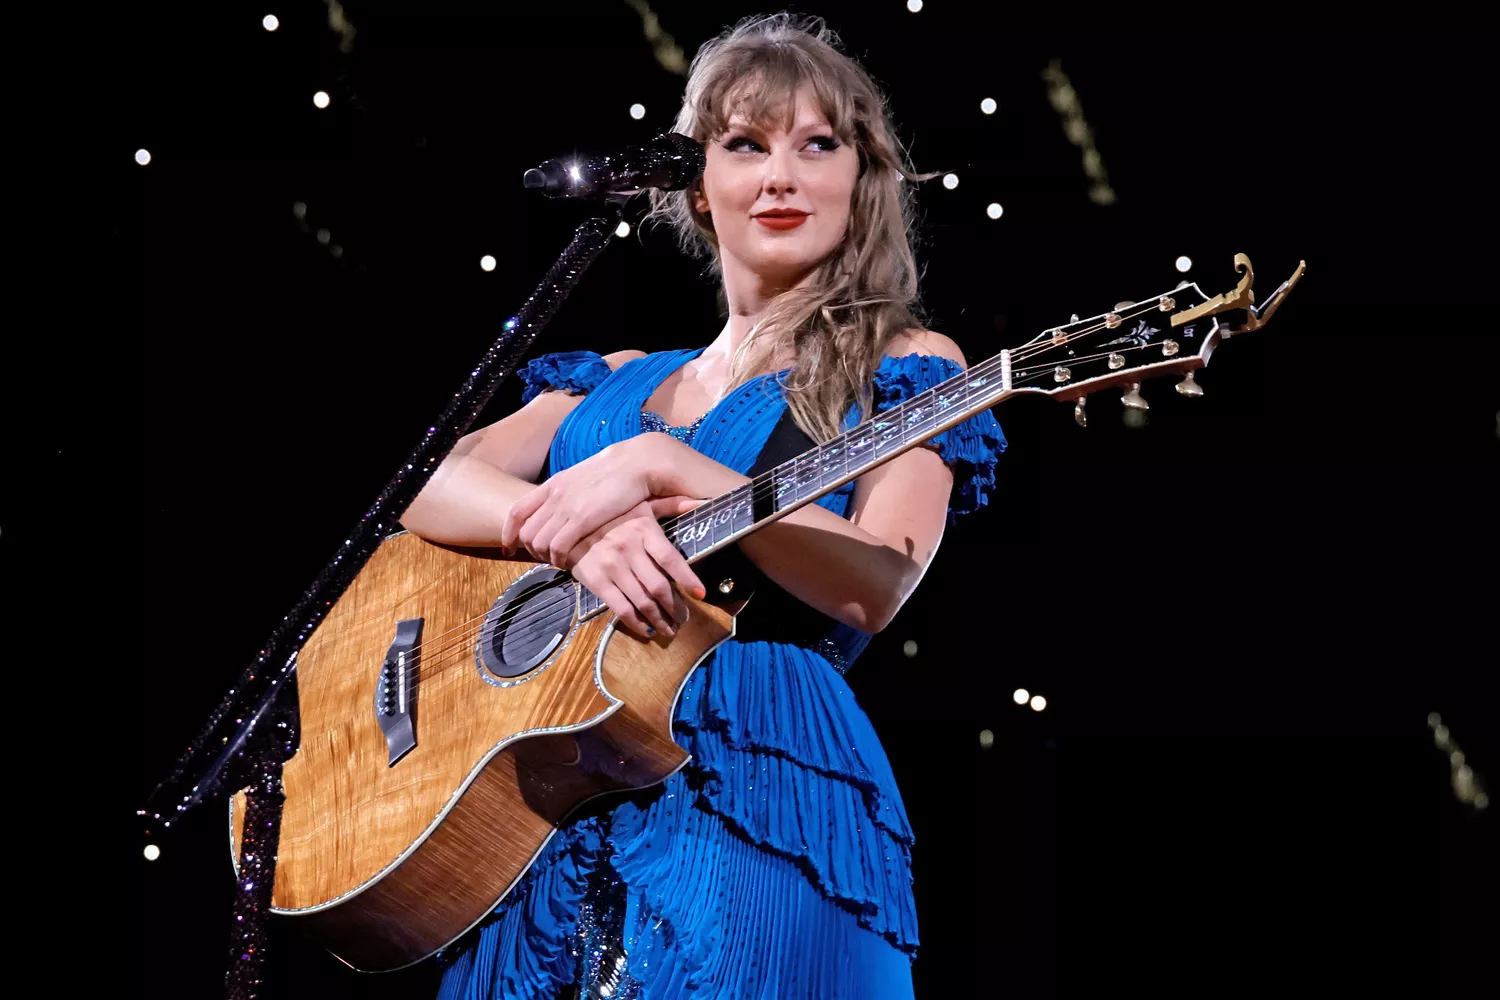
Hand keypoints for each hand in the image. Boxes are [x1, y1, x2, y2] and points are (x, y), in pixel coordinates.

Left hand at [500, 434, 682, 566]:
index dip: (509, 532)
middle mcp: (554, 495)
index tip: (509, 546)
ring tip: (558, 561)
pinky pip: (558, 547)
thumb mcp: (583, 479)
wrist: (636, 463)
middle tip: (541, 558)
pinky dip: (559, 559)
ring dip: (545, 557)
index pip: (517, 511)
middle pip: (526, 531)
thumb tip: (560, 507)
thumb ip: (568, 493)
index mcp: (553, 484)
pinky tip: (569, 562)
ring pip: (538, 542)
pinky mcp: (582, 519)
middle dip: (528, 550)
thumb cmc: (616, 473)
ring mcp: (567, 507)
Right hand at [564, 498, 707, 638]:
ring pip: (642, 601)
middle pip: (659, 586)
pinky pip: (620, 608)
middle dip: (675, 608)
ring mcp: (611, 566)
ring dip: (660, 620)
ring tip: (670, 628)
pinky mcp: (596, 580)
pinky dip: (637, 623)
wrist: (569, 523)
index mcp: (643, 528)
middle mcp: (629, 548)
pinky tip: (647, 629)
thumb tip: (700, 501)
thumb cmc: (612, 514)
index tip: (700, 594)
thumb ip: (670, 504)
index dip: (688, 579)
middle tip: (683, 619)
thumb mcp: (640, 504)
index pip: (671, 559)